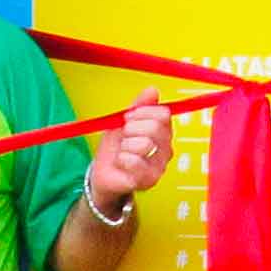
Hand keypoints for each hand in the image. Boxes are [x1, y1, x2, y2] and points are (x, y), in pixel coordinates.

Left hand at [86, 93, 174, 207]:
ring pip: (144, 144)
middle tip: (124, 136)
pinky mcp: (149, 180)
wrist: (104, 171)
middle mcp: (166, 148)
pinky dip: (122, 159)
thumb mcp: (124, 121)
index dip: (142, 112)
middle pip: (155, 128)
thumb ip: (139, 105)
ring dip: (125, 146)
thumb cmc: (116, 146)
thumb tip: (153, 90)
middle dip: (131, 128)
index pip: (163, 114)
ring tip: (122, 152)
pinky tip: (121, 163)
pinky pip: (136, 163)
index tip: (128, 117)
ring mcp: (160, 165)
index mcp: (163, 131)